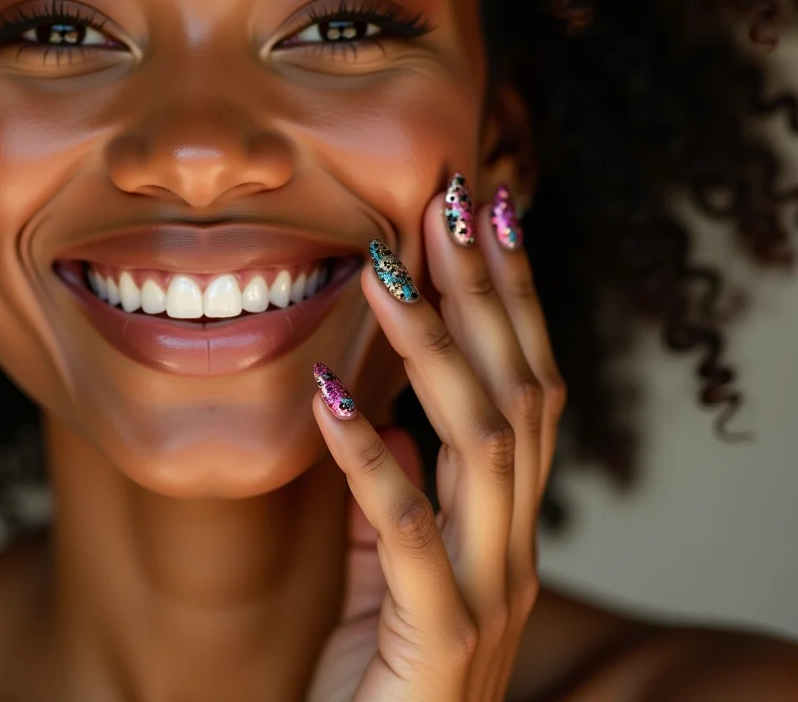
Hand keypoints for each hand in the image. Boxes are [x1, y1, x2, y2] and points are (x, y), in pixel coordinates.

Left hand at [306, 179, 566, 701]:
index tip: (483, 216)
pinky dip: (369, 458)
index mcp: (503, 525)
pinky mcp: (441, 639)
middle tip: (457, 200)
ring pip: (485, 444)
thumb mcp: (382, 578)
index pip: (526, 388)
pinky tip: (328, 397)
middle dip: (491, 292)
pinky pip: (407, 533)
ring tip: (387, 271)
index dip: (512, 300)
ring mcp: (487, 593)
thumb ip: (391, 506)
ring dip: (437, 349)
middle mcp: (514, 548)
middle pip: (522, 394)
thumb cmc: (376, 679)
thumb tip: (388, 425)